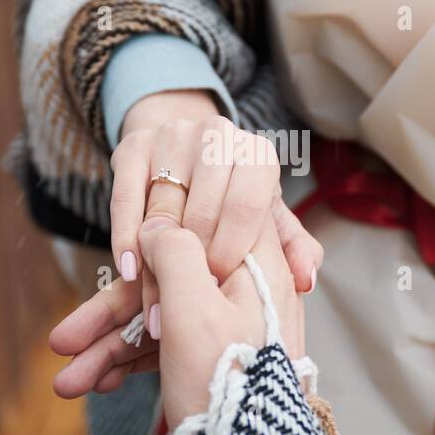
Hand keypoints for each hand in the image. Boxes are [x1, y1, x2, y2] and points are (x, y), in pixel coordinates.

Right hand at [52, 215, 304, 429]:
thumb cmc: (229, 382)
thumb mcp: (194, 308)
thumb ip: (174, 253)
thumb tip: (156, 223)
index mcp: (253, 266)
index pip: (202, 225)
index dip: (156, 231)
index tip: (119, 250)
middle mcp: (245, 292)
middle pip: (167, 281)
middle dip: (109, 314)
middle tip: (61, 340)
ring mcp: (230, 328)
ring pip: (160, 320)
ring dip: (110, 349)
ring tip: (65, 381)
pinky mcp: (216, 360)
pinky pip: (167, 349)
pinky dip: (132, 366)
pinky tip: (95, 384)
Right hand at [111, 89, 320, 340]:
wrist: (186, 160)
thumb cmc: (232, 201)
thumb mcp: (266, 222)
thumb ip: (291, 249)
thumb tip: (307, 278)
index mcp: (257, 154)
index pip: (245, 205)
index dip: (231, 249)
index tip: (220, 283)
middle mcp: (218, 135)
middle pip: (202, 208)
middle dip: (196, 259)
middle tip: (189, 295)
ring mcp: (173, 135)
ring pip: (163, 205)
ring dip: (158, 257)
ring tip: (159, 299)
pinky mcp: (134, 145)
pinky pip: (126, 197)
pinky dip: (126, 237)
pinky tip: (130, 271)